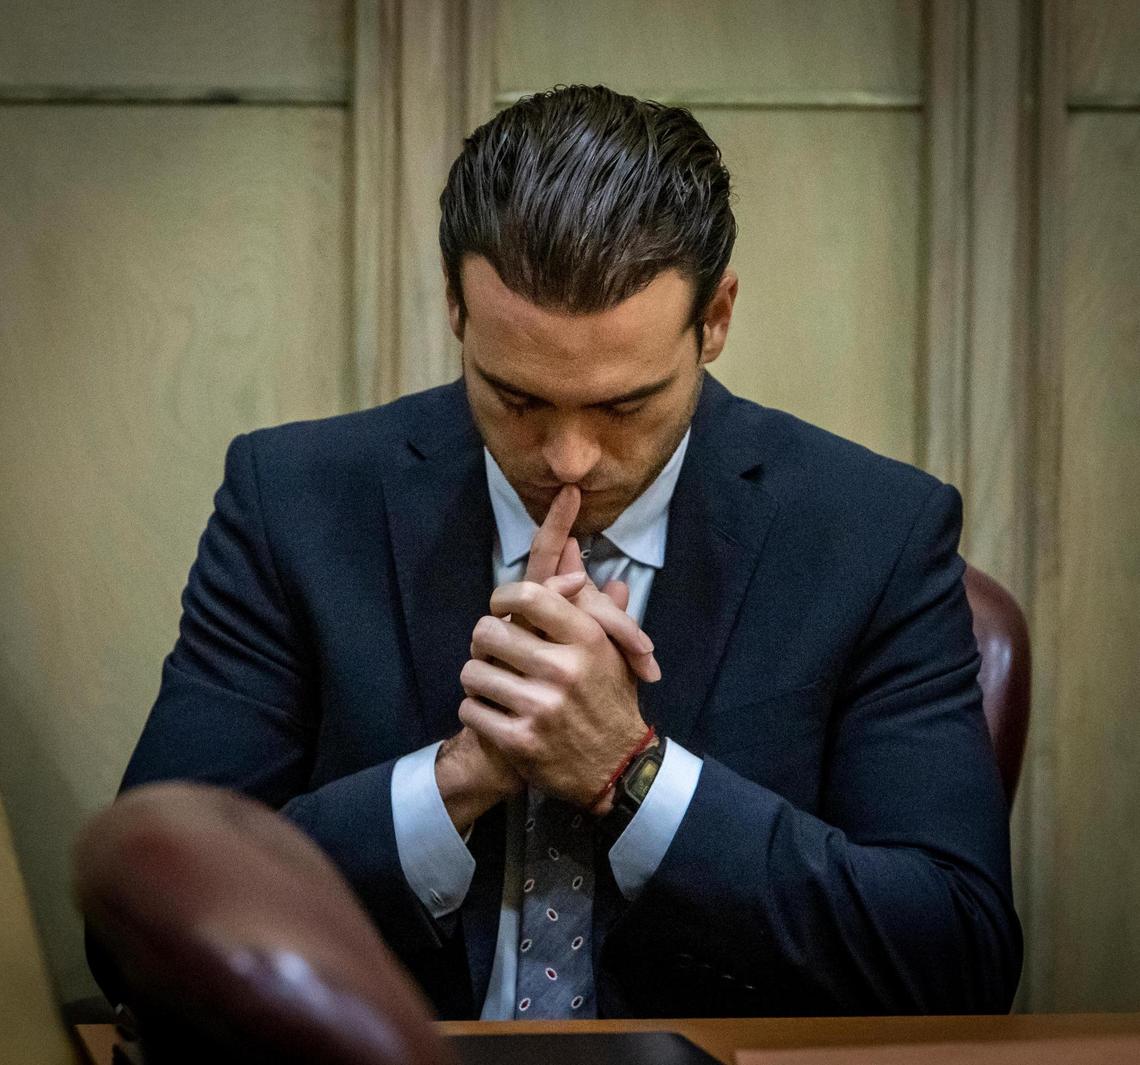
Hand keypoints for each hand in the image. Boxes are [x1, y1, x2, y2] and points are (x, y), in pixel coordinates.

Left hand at [436, 484, 657, 825]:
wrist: (619, 768)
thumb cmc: (610, 698)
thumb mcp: (612, 646)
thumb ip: (587, 596)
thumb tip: (570, 546)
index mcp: (587, 639)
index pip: (528, 596)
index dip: (502, 596)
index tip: (500, 607)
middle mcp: (564, 669)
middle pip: (488, 632)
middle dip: (484, 641)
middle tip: (493, 651)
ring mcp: (540, 707)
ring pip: (472, 672)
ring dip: (477, 678)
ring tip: (491, 684)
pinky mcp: (520, 741)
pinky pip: (470, 709)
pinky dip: (475, 710)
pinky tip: (492, 712)